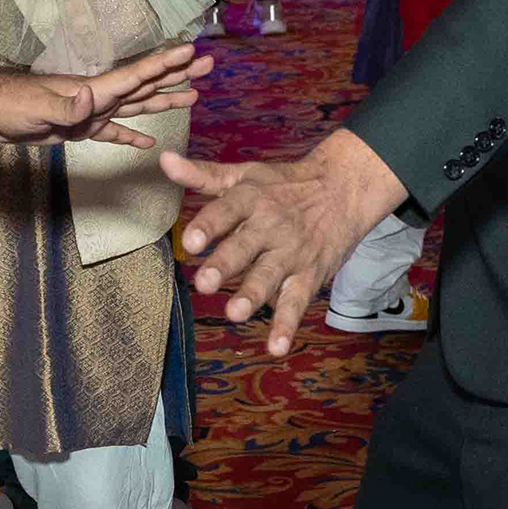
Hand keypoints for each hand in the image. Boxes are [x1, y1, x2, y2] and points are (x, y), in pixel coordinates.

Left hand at [0, 44, 211, 148]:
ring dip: (163, 100)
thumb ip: (65, 105)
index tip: (191, 51)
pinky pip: (113, 131)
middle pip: (146, 85)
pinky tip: (147, 142)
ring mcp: (91, 112)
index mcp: (93, 89)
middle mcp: (98, 97)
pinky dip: (131, 135)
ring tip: (192, 95)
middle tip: (207, 64)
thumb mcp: (36, 106)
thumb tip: (89, 98)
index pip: (136, 75)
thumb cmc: (9, 104)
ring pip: (136, 105)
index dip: (164, 64)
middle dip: (176, 75)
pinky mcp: (79, 129)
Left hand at [164, 127, 406, 354]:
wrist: (344, 189)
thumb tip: (163, 160)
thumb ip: (202, 174)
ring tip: (234, 314)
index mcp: (250, 199)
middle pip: (244, 247)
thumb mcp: (244, 175)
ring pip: (269, 277)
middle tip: (203, 282)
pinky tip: (275, 348)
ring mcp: (290, 253)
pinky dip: (287, 327)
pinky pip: (296, 303)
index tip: (189, 241)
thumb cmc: (284, 184)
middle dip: (224, 265)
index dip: (207, 226)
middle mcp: (270, 226)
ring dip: (252, 295)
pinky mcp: (308, 276)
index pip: (225, 212)